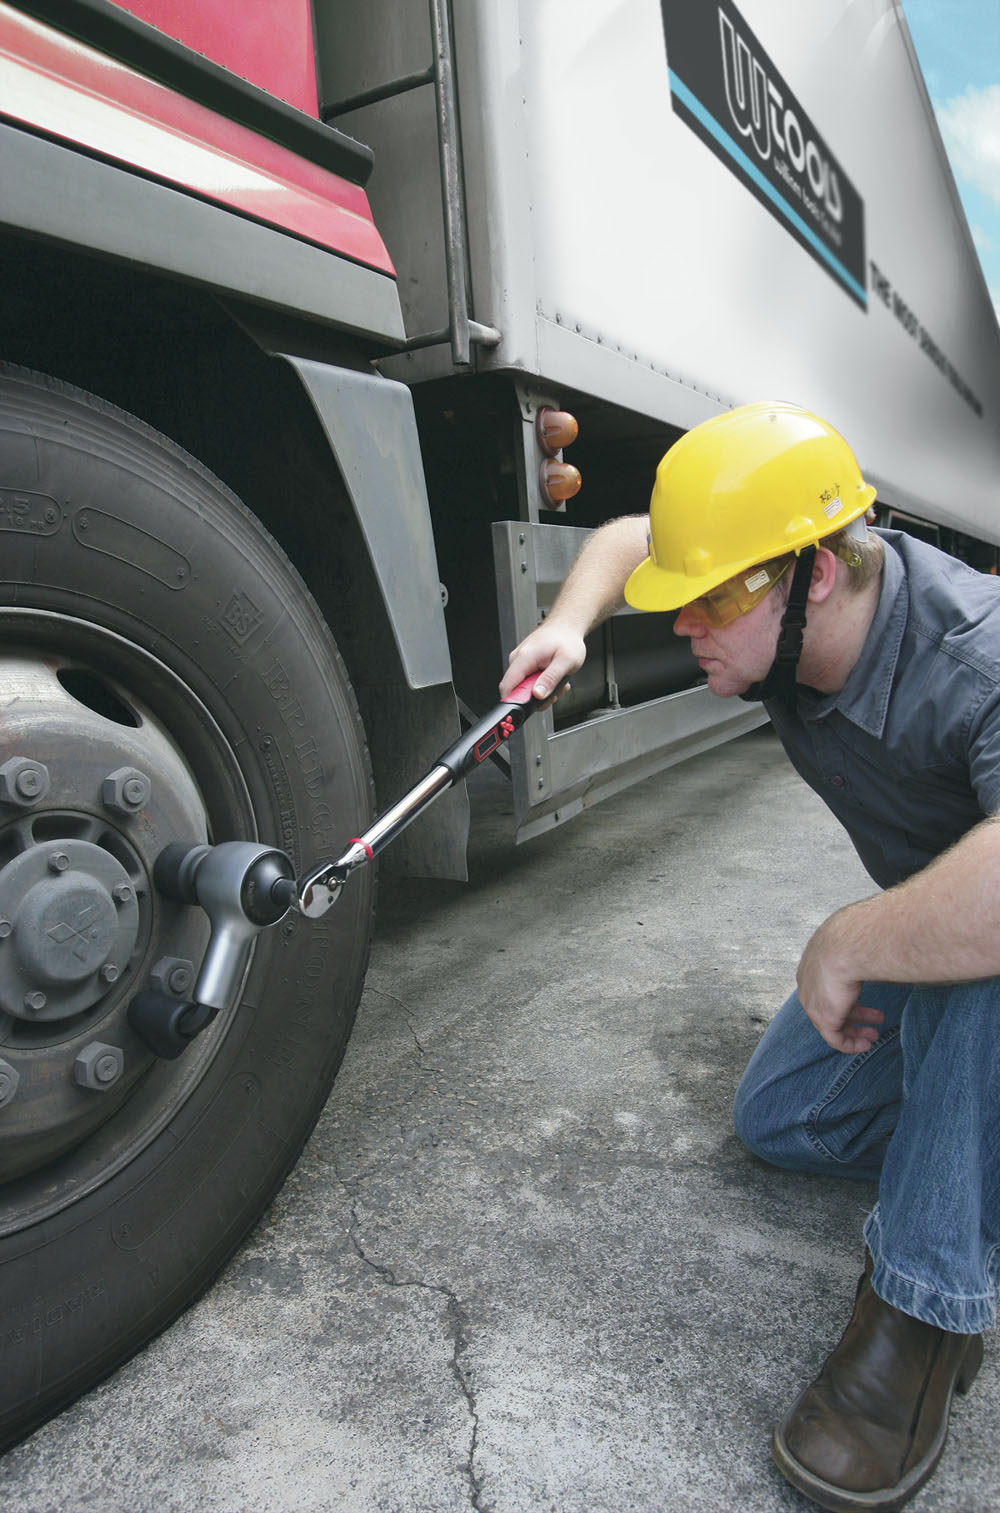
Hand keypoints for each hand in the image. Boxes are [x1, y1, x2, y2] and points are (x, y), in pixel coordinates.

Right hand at [499, 620, 585, 701]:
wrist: (566, 627)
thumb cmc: (567, 640)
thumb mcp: (566, 661)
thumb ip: (551, 679)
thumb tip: (538, 694)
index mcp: (525, 657)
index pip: (507, 687)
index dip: (515, 702)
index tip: (530, 706)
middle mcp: (518, 659)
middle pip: (516, 691)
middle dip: (536, 697)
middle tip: (554, 691)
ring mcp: (520, 661)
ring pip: (524, 688)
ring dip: (541, 691)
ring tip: (556, 682)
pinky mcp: (524, 664)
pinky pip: (527, 681)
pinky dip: (541, 684)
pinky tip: (552, 677)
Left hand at [796, 917, 884, 1053]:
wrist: (844, 947)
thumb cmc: (856, 936)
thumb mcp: (857, 939)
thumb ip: (864, 946)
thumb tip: (885, 939)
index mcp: (814, 963)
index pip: (829, 984)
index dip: (850, 993)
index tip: (869, 999)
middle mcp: (809, 984)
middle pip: (831, 1005)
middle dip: (855, 1015)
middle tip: (876, 1019)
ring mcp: (813, 1002)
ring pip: (832, 1024)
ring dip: (855, 1032)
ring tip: (874, 1036)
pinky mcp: (822, 1018)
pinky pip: (835, 1039)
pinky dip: (851, 1044)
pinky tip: (866, 1045)